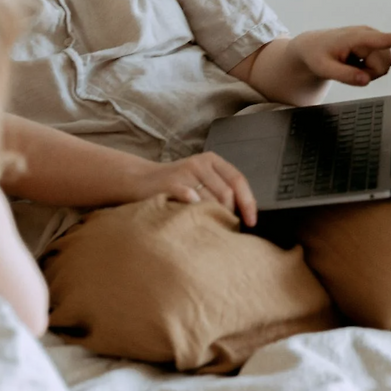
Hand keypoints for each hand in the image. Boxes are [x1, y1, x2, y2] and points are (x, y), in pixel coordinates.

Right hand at [134, 152, 257, 226]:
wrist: (139, 180)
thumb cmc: (175, 186)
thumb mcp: (200, 180)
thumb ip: (220, 190)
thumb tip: (245, 215)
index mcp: (211, 161)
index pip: (238, 180)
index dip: (248, 203)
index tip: (252, 222)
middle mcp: (199, 163)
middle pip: (226, 194)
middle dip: (228, 214)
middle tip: (223, 229)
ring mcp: (184, 172)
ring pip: (210, 201)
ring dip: (211, 218)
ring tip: (207, 228)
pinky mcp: (170, 183)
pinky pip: (190, 200)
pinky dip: (195, 212)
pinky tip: (191, 221)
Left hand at [290, 26, 390, 86]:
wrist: (312, 46)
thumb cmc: (316, 55)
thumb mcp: (324, 69)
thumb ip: (344, 76)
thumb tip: (365, 80)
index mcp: (358, 37)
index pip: (387, 39)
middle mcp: (369, 35)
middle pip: (384, 65)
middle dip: (369, 74)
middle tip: (349, 69)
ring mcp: (372, 40)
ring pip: (384, 67)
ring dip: (368, 72)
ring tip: (350, 64)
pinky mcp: (374, 45)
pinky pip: (380, 65)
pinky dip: (367, 69)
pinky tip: (354, 62)